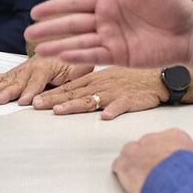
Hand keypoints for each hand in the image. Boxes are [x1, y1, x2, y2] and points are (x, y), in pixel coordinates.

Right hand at [0, 56, 90, 104]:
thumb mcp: (80, 68)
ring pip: (7, 79)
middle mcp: (31, 66)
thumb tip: (70, 84)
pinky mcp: (16, 72)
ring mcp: (22, 68)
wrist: (64, 46)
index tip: (26, 101)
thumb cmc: (73, 61)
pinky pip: (1, 76)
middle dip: (8, 92)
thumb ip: (74, 76)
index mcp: (47, 65)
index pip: (38, 80)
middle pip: (18, 81)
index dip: (31, 91)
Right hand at [25, 0, 192, 68]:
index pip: (76, 3)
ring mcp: (111, 39)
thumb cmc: (176, 5)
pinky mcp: (119, 57)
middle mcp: (106, 20)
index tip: (36, 11)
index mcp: (111, 0)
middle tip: (28, 33)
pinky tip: (62, 55)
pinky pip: (94, 56)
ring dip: (58, 46)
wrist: (192, 33)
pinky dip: (78, 56)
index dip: (56, 7)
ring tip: (38, 50)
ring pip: (78, 42)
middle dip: (49, 29)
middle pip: (71, 24)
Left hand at [33, 67, 166, 119]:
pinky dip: (113, 110)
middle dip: (54, 100)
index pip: (69, 87)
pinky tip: (105, 116)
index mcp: (94, 79)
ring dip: (74, 105)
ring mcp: (114, 92)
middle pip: (74, 93)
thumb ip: (88, 85)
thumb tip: (69, 93)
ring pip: (92, 99)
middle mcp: (101, 84)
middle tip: (37, 106)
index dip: (51, 94)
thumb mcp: (106, 77)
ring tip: (60, 110)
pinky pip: (121, 106)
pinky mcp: (130, 100)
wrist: (157, 79)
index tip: (35, 101)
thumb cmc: (131, 78)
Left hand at [112, 128, 192, 192]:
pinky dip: (123, 174)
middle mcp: (153, 138)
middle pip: (151, 147)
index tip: (173, 167)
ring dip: (137, 165)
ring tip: (145, 179)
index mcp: (175, 136)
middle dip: (154, 160)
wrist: (176, 182)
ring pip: (133, 154)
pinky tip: (131, 183)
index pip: (170, 143)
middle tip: (160, 176)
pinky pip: (119, 166)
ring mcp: (136, 149)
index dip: (172, 158)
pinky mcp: (123, 163)